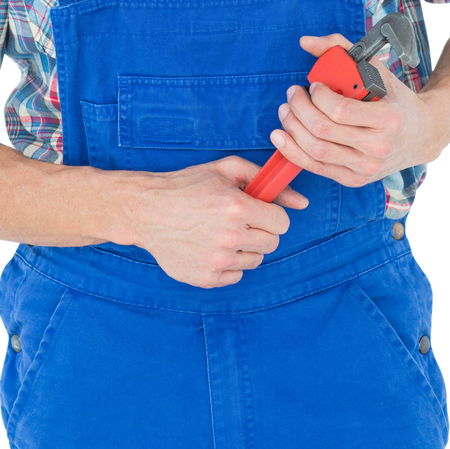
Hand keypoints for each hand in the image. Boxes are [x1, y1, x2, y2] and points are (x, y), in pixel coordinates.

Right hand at [131, 156, 308, 288]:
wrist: (147, 210)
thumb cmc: (188, 185)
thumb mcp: (227, 169)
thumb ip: (268, 181)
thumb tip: (302, 202)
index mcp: (237, 207)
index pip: (282, 223)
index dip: (272, 215)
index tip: (258, 211)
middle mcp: (229, 236)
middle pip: (271, 243)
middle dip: (260, 230)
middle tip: (238, 220)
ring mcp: (217, 261)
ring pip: (255, 260)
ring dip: (244, 247)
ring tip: (221, 232)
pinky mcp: (206, 279)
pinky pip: (235, 276)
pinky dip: (227, 264)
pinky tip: (209, 247)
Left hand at [270, 33, 433, 187]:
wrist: (421, 135)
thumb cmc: (395, 100)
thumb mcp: (376, 69)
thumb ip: (340, 48)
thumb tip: (306, 42)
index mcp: (388, 119)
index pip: (340, 110)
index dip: (318, 96)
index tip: (314, 85)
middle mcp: (378, 147)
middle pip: (322, 130)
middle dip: (298, 108)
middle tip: (292, 94)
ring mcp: (365, 167)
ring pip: (315, 151)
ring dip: (292, 128)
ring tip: (286, 110)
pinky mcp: (353, 179)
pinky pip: (316, 167)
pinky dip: (293, 151)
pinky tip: (282, 135)